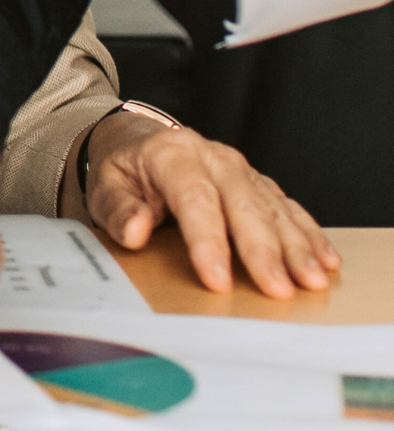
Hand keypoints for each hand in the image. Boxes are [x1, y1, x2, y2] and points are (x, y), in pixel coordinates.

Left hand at [80, 111, 338, 296]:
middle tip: (279, 289)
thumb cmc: (123, 170)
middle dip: (263, 250)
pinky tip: (325, 258)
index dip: (208, 241)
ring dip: (295, 246)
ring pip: (272, 207)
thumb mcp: (105, 186)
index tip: (218, 279)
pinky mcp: (257, 182)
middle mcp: (212, 157)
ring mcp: (239, 169)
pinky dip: (308, 233)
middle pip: (243, 204)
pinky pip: (287, 207)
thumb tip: (134, 231)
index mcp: (171, 154)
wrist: (136, 141)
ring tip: (312, 280)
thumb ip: (118, 209)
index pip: (194, 198)